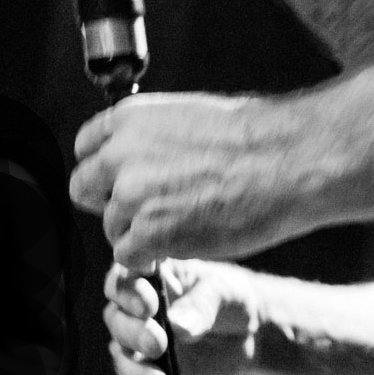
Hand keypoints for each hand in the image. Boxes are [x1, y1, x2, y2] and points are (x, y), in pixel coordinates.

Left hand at [70, 93, 329, 264]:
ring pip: (112, 228)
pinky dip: (154, 257)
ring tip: (188, 224)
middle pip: (83, 189)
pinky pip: (130, 257)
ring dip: (141, 233)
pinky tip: (188, 241)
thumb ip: (154, 139)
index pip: (86, 148)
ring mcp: (131, 194)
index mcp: (130, 117)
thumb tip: (145, 159)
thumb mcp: (191, 117)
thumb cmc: (258, 138)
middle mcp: (120, 153)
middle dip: (111, 203)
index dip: (106, 170)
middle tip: (149, 211)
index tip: (124, 182)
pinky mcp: (148, 233)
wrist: (289, 160)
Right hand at [101, 259, 263, 374]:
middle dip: (133, 333)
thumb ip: (200, 305)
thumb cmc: (230, 299)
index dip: (128, 292)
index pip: (123, 280)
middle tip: (159, 343)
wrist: (248, 334)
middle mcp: (135, 313)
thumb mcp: (222, 292)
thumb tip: (177, 326)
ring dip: (135, 372)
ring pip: (122, 358)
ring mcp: (139, 347)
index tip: (149, 305)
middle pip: (116, 320)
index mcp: (149, 279)